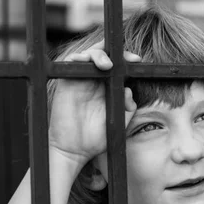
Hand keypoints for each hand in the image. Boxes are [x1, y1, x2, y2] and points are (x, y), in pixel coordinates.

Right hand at [48, 41, 140, 164]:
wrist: (74, 151)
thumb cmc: (96, 139)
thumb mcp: (119, 123)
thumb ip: (128, 108)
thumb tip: (128, 90)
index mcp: (108, 88)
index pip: (118, 66)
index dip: (126, 60)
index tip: (137, 61)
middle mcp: (95, 82)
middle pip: (104, 56)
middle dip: (116, 52)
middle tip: (127, 58)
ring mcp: (80, 81)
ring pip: (88, 55)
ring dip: (98, 54)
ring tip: (108, 64)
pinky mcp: (66, 83)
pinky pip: (70, 64)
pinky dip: (78, 58)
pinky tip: (86, 62)